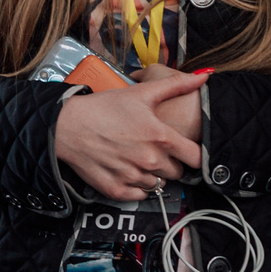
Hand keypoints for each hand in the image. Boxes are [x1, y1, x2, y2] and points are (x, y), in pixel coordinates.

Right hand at [52, 71, 208, 201]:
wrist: (66, 125)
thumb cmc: (103, 108)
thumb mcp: (140, 93)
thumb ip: (176, 85)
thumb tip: (204, 76)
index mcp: (160, 137)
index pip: (195, 158)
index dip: (192, 154)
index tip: (185, 151)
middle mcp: (150, 160)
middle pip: (176, 172)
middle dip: (169, 162)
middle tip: (152, 149)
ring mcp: (133, 176)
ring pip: (158, 184)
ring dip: (152, 174)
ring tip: (136, 158)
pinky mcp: (116, 189)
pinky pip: (139, 195)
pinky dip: (136, 187)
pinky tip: (127, 171)